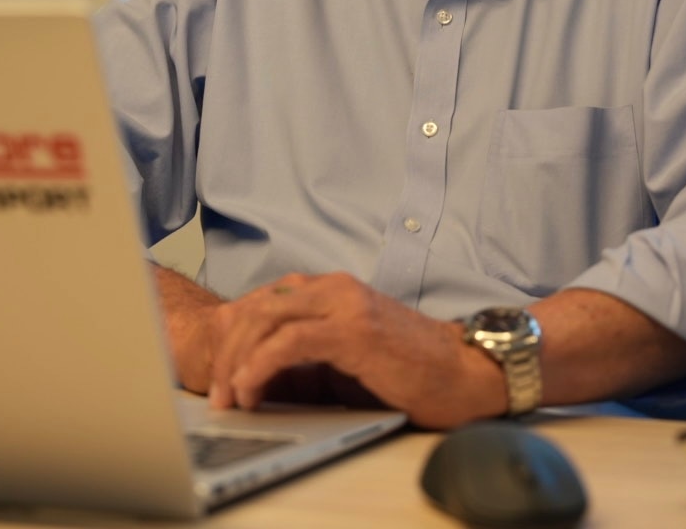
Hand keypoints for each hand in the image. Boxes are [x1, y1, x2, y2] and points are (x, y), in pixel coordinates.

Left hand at [206, 272, 506, 428]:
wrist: (466, 372)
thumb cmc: (413, 370)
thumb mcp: (349, 355)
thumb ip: (309, 352)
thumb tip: (259, 374)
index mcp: (332, 289)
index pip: (264, 302)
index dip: (235, 338)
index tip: (222, 376)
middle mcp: (333, 287)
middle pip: (256, 308)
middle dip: (228, 352)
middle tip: (218, 394)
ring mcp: (343, 304)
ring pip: (265, 320)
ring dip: (237, 362)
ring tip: (230, 398)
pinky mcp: (351, 330)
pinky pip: (288, 342)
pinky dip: (259, 366)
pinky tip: (251, 389)